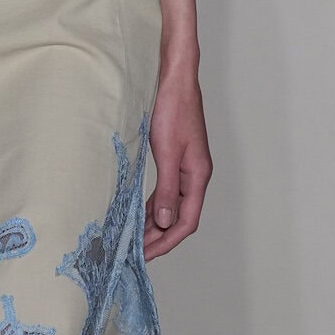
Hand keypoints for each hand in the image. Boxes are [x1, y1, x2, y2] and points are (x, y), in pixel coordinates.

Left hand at [143, 63, 211, 260]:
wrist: (174, 80)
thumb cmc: (173, 109)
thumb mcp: (167, 151)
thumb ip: (165, 189)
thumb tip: (163, 221)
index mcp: (198, 176)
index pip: (186, 221)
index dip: (167, 242)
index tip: (147, 255)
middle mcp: (195, 176)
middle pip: (180, 218)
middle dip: (159, 238)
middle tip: (136, 254)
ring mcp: (186, 168)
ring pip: (172, 207)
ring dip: (155, 224)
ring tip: (135, 239)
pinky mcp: (176, 160)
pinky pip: (166, 192)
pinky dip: (153, 206)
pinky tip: (139, 214)